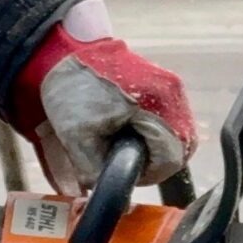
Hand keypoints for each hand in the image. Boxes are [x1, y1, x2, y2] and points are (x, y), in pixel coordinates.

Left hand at [7, 0, 194, 190]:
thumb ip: (95, 171)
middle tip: (123, 160)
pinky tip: (127, 126)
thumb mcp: (77, 138)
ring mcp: (169, 83)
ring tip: (123, 142)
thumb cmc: (71, 87)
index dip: (148, 174)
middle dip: (153, 160)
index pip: (172, 159)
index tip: (125, 172)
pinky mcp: (161, 80)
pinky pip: (168, 114)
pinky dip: (152, 127)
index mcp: (158, 105)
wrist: (62, 48)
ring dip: (154, 143)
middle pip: (179, 145)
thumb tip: (108, 194)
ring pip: (175, 131)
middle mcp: (172, 92)